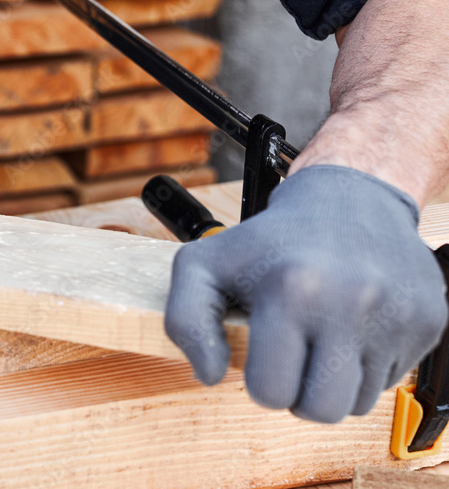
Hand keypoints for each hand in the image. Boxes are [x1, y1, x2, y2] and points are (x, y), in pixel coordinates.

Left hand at [165, 165, 447, 422]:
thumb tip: (209, 375)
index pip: (271, 392)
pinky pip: (391, 382)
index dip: (261, 379)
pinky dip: (366, 365)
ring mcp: (396, 314)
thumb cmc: (271, 240)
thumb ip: (185, 321)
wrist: (349, 199)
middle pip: (320, 410)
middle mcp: (350, 301)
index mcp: (291, 288)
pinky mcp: (428, 321)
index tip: (264, 350)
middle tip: (293, 354)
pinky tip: (352, 326)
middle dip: (299, 392)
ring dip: (334, 381)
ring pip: (357, 404)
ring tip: (322, 336)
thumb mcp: (203, 264)